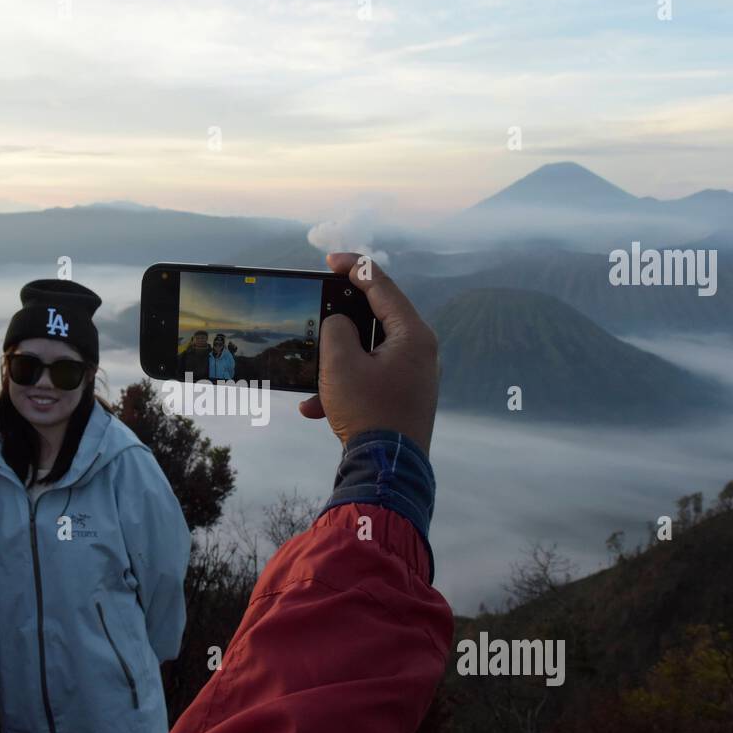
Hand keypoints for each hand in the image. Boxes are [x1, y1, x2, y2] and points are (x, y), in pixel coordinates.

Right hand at [298, 252, 439, 451]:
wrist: (387, 472)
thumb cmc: (367, 412)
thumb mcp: (340, 364)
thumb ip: (336, 330)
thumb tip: (339, 324)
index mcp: (413, 334)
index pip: (382, 286)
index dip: (353, 268)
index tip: (329, 260)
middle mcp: (420, 351)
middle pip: (376, 319)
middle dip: (340, 322)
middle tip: (318, 308)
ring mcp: (414, 376)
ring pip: (368, 354)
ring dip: (336, 364)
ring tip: (312, 378)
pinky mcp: (404, 398)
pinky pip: (371, 380)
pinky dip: (345, 387)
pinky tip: (317, 408)